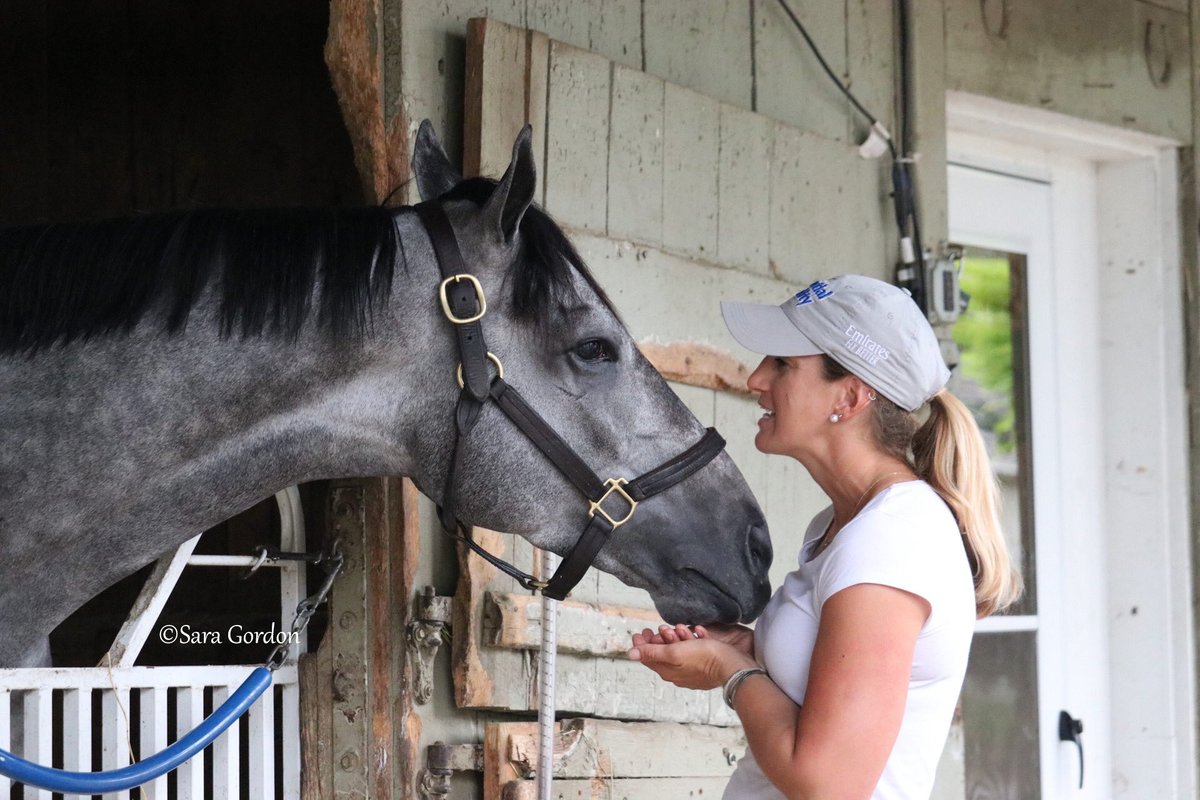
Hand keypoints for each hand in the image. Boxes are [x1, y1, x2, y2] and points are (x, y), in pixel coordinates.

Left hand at [628, 625, 755, 690]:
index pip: (648, 658)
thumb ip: (652, 652)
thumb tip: (630, 654)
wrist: (733, 667)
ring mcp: (691, 671)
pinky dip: (691, 641)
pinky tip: (696, 633)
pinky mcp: (704, 667)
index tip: (641, 631)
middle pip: (663, 655)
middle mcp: (677, 674)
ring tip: (679, 628)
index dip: (642, 644)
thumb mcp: (674, 653)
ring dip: (677, 638)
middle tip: (660, 628)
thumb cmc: (705, 658)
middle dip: (660, 639)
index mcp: (668, 671)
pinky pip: (693, 652)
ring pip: (678, 652)